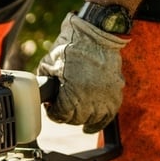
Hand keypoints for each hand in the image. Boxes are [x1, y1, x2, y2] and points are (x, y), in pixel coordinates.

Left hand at [37, 13, 127, 133]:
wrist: (97, 33)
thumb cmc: (71, 46)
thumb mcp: (48, 65)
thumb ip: (44, 83)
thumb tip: (43, 97)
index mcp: (72, 93)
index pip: (61, 115)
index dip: (53, 112)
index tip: (51, 107)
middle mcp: (91, 98)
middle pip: (76, 119)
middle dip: (66, 115)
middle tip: (62, 107)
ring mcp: (105, 96)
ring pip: (91, 119)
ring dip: (81, 118)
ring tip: (75, 111)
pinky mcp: (116, 92)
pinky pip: (108, 115)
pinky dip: (98, 122)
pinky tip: (89, 127)